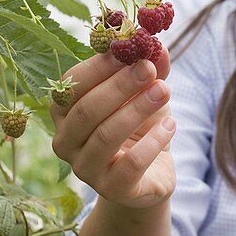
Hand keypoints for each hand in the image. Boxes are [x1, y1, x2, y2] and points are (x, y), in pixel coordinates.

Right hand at [50, 47, 175, 208]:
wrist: (151, 173)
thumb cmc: (139, 126)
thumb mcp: (144, 93)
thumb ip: (149, 69)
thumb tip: (158, 45)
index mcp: (64, 112)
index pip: (72, 85)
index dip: (99, 66)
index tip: (128, 48)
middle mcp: (65, 141)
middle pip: (86, 110)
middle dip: (120, 86)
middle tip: (148, 68)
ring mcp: (85, 169)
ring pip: (105, 136)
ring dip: (137, 110)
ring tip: (165, 91)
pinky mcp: (112, 190)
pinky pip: (131, 164)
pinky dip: (153, 141)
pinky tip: (171, 125)